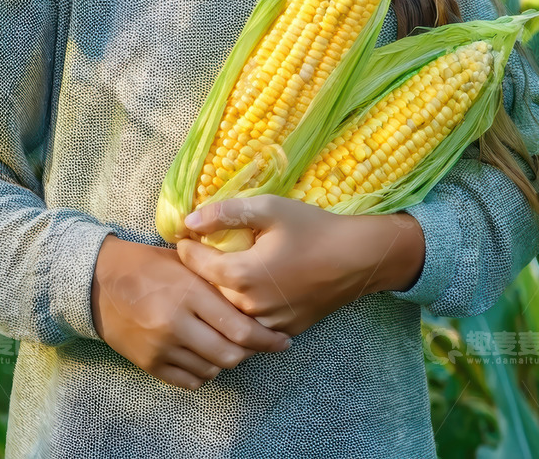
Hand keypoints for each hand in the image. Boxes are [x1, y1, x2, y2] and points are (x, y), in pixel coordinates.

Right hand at [91, 235, 291, 390]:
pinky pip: (189, 380)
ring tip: (232, 346)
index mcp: (189, 292)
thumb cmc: (148, 264)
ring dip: (227, 361)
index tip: (282, 340)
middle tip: (262, 345)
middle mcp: (176, 323)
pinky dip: (204, 373)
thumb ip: (215, 277)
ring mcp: (161, 346)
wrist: (99, 281)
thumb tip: (253, 290)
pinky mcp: (149, 363)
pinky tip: (207, 357)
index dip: (267, 338)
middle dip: (251, 353)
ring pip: (212, 369)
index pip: (239, 327)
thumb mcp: (184, 261)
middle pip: (230, 354)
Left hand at [176, 195, 424, 336]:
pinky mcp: (284, 329)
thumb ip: (226, 213)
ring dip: (216, 295)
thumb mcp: (269, 208)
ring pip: (227, 313)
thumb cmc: (313, 228)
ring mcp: (267, 323)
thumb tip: (189, 220)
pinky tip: (242, 292)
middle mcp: (249, 307)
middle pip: (207, 293)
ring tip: (212, 274)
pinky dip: (240, 310)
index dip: (185, 247)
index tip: (180, 236)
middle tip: (191, 255)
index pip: (195, 264)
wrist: (357, 258)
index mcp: (242, 276)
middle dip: (196, 274)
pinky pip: (251, 324)